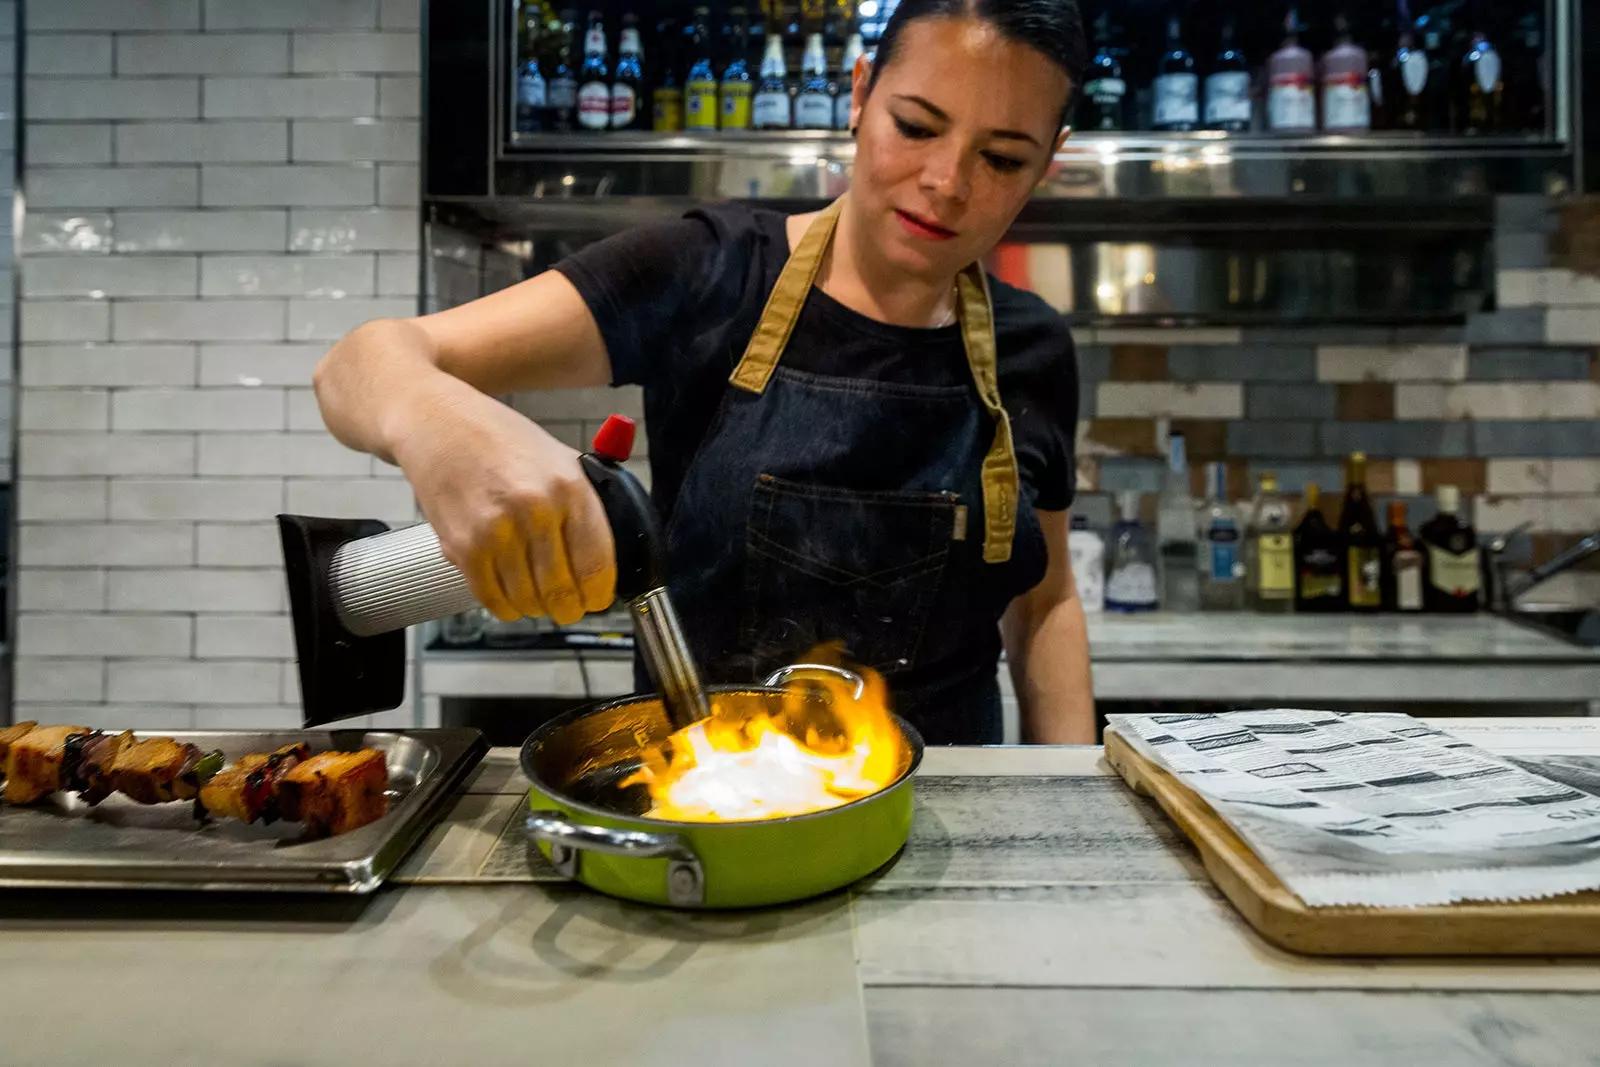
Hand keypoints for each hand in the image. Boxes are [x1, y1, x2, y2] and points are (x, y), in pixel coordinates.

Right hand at [394, 388, 615, 625]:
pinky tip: (510, 597)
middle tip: (568, 607)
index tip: (596, 599)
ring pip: (528, 601)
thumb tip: (604, 556)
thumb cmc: (500, 439)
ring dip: (536, 608)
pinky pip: (492, 598)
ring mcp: (496, 531)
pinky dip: (505, 606)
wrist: (438, 424)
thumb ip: (584, 504)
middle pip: (562, 590)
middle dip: (569, 607)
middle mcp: (536, 511)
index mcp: (569, 488)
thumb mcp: (560, 457)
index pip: (596, 564)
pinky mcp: (462, 547)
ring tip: (538, 599)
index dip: (598, 593)